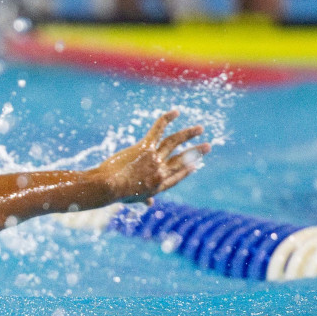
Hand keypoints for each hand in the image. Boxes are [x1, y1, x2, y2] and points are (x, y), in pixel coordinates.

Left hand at [93, 110, 209, 202]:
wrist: (109, 187)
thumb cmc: (117, 194)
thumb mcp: (133, 199)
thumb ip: (144, 198)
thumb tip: (149, 204)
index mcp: (159, 185)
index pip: (177, 176)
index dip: (187, 170)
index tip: (195, 164)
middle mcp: (160, 171)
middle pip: (182, 159)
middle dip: (196, 152)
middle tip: (208, 146)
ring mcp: (154, 158)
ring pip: (174, 142)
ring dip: (189, 134)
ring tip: (200, 128)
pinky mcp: (145, 147)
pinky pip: (158, 130)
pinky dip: (166, 119)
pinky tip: (175, 112)